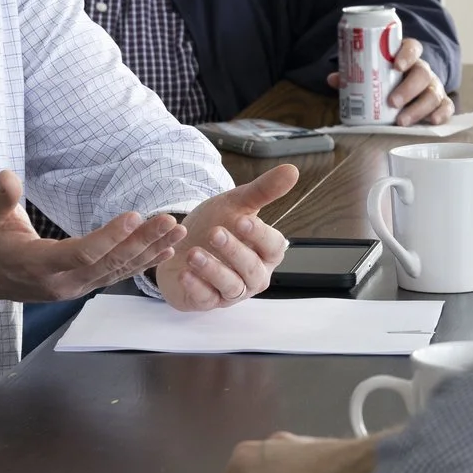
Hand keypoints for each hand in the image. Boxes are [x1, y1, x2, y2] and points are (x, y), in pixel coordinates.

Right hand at [0, 171, 184, 321]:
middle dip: (142, 242)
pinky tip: (166, 249)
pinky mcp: (81, 287)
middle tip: (170, 220)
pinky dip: (142, 263)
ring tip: (178, 231)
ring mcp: (72, 288)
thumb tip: (6, 175)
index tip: (135, 215)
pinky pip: (116, 276)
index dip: (109, 236)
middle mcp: (59, 282)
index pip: (80, 253)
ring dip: (149, 251)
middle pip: (108, 264)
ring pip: (117, 272)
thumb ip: (1, 197)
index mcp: (35, 264)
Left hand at [155, 165, 298, 311]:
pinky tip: (184, 273)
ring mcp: (231, 292)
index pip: (273, 247)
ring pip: (231, 286)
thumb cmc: (215, 225)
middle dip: (234, 251)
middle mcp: (253, 275)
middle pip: (252, 269)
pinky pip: (206, 299)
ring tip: (194, 253)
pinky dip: (196, 287)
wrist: (180, 244)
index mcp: (266, 252)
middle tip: (215, 233)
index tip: (242, 220)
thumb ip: (263, 191)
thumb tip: (292, 170)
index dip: (259, 235)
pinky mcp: (207, 302)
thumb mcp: (236, 204)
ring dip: (214, 270)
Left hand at [325, 37, 453, 125]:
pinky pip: (446, 107)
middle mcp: (423, 70)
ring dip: (419, 108)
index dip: (406, 55)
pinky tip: (431, 122)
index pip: (412, 47)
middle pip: (423, 73)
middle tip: (392, 102)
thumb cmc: (385, 81)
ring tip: (402, 121)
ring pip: (434, 93)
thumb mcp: (370, 75)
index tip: (396, 65)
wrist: (405, 88)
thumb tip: (333, 79)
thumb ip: (354, 75)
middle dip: (409, 88)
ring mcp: (433, 87)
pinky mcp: (440, 103)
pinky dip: (441, 114)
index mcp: (406, 57)